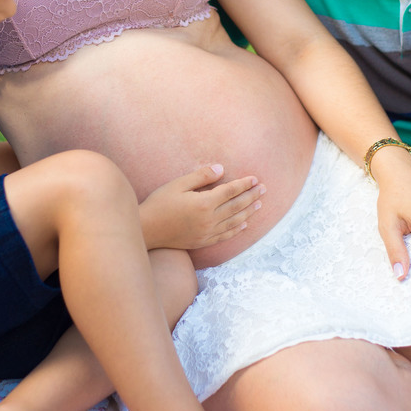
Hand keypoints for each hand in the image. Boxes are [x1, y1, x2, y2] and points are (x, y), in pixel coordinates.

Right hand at [139, 164, 263, 250]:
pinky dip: (236, 229)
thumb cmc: (159, 203)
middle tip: (264, 189)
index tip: (255, 178)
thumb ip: (201, 176)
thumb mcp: (178, 184)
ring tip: (259, 205)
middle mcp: (209, 219)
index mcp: (204, 203)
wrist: (147, 229)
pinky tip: (244, 225)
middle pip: (236, 206)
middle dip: (251, 196)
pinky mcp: (202, 241)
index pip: (230, 191)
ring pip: (234, 221)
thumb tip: (221, 169)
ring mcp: (207, 233)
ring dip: (248, 212)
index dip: (244, 184)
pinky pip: (225, 235)